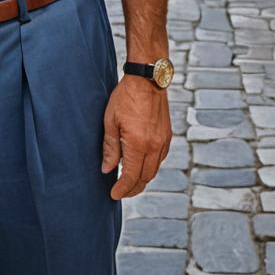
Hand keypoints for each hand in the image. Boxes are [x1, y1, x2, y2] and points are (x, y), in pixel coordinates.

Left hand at [101, 77, 171, 199]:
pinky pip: (160, 159)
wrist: (148, 79)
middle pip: (145, 178)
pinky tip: (140, 165)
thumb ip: (110, 147)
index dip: (122, 189)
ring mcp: (163, 141)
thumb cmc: (125, 97)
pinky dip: (150, 167)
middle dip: (132, 189)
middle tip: (120, 192)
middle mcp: (154, 146)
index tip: (113, 195)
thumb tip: (107, 169)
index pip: (131, 176)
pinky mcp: (168, 136)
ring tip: (129, 181)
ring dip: (142, 179)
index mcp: (138, 144)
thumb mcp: (110, 121)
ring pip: (154, 170)